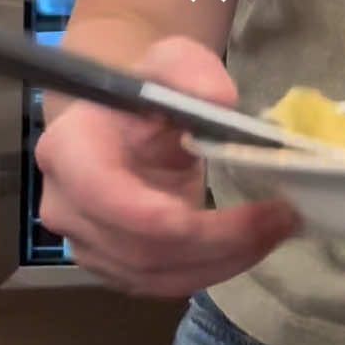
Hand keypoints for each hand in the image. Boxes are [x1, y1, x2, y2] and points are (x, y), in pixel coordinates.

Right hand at [35, 36, 301, 297]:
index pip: (100, 193)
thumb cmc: (149, 89)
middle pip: (137, 247)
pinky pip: (164, 284)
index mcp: (69, 148)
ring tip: (277, 227)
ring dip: (223, 260)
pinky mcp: (114, 266)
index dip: (148, 214)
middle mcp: (66, 205)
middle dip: (214, 241)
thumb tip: (219, 101)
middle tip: (279, 217)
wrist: (129, 119)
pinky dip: (213, 268)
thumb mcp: (173, 60)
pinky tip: (251, 243)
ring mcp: (85, 243)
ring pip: (155, 276)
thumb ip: (192, 72)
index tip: (204, 214)